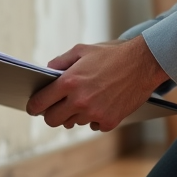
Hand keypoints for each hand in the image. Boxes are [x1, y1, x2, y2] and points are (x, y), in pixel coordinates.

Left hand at [26, 37, 168, 131]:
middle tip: (55, 108)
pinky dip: (94, 118)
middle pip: (52, 120)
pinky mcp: (109, 122)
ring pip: (72, 123)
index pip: (40, 102)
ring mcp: (94, 113)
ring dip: (74, 114)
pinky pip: (92, 126)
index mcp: (69, 82)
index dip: (33, 106)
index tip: (33, 108)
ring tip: (85, 99)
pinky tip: (101, 104)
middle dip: (51, 114)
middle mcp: (79, 101)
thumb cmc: (112, 55)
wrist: (143, 64)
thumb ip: (60, 62)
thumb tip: (46, 72)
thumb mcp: (82, 50)